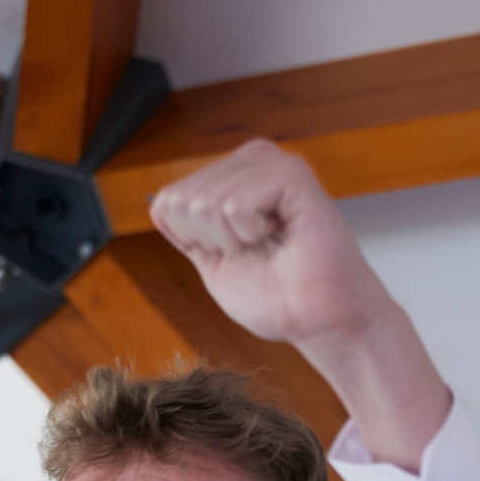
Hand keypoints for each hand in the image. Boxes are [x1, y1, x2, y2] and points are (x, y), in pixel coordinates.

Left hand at [149, 140, 405, 351]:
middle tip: (258, 253)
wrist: (320, 320)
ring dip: (235, 242)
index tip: (237, 255)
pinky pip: (234, 206)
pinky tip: (283, 235)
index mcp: (231, 176)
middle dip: (212, 243)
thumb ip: (186, 229)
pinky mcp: (291, 173)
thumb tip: (159, 202)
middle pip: (182, 201)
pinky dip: (251, 235)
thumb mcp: (212, 260)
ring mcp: (271, 163)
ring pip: (206, 203)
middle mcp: (250, 160)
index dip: (194, 243)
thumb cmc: (277, 295)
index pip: (166, 202)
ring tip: (273, 245)